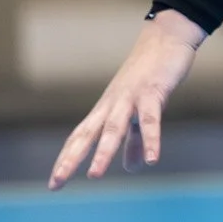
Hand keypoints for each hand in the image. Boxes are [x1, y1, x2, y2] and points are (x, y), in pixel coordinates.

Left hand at [50, 11, 204, 188]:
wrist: (167, 37)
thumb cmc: (151, 74)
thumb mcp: (142, 111)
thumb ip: (135, 140)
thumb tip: (132, 169)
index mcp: (106, 109)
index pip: (80, 137)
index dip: (67, 159)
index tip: (54, 184)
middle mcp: (112, 104)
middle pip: (87, 134)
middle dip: (71, 158)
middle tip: (57, 182)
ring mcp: (131, 97)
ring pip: (113, 127)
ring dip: (103, 151)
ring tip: (94, 175)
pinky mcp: (153, 92)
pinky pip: (150, 119)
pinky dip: (150, 139)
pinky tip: (151, 160)